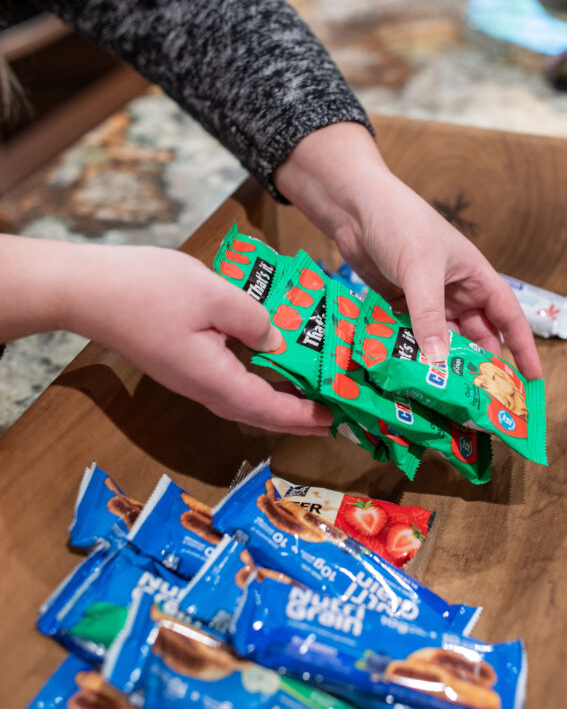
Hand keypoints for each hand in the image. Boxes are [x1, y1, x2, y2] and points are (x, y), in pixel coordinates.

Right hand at [0, 237, 332, 433]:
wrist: (88, 289)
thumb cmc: (146, 289)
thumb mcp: (213, 295)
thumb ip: (253, 319)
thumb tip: (278, 341)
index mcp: (214, 378)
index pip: (270, 408)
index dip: (305, 416)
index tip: (335, 419)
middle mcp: (203, 387)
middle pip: (258, 412)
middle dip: (298, 417)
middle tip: (332, 415)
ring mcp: (190, 376)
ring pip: (243, 398)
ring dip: (279, 400)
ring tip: (311, 393)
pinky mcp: (183, 361)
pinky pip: (230, 380)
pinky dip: (258, 380)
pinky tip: (272, 361)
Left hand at [275, 124, 541, 379]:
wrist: (355, 206)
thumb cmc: (401, 224)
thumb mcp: (420, 269)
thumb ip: (429, 316)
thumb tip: (440, 361)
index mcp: (476, 277)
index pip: (509, 319)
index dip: (523, 350)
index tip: (533, 382)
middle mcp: (457, 292)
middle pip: (477, 337)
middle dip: (480, 367)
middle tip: (481, 404)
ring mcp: (428, 300)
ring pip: (444, 341)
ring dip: (444, 364)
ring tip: (445, 397)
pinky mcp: (401, 305)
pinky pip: (414, 337)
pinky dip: (415, 354)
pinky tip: (412, 376)